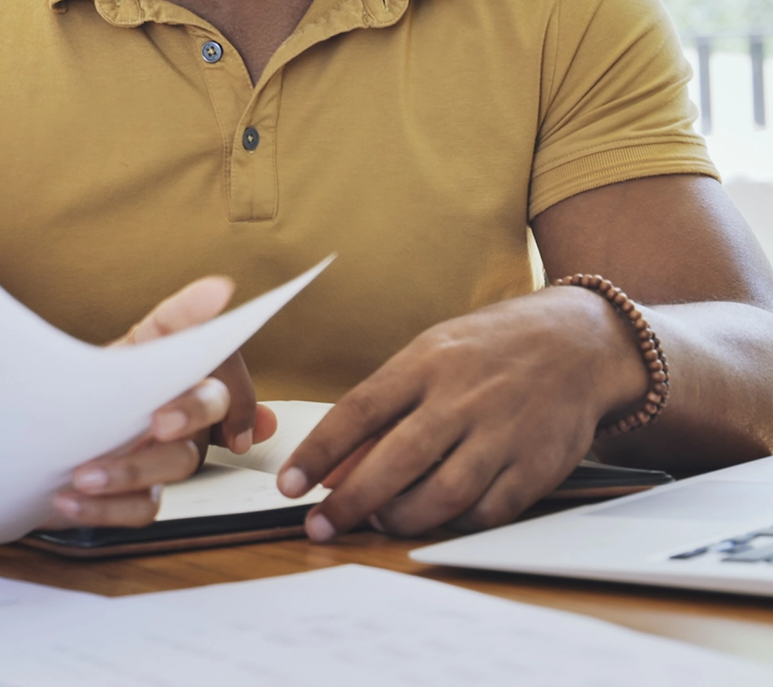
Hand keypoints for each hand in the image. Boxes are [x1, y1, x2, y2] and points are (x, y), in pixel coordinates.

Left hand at [49, 276, 278, 526]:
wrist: (39, 436)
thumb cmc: (90, 382)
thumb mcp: (127, 345)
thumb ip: (176, 320)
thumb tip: (221, 288)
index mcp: (184, 377)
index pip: (225, 376)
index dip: (239, 391)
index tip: (228, 395)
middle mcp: (185, 419)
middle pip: (208, 418)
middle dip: (189, 415)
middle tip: (158, 421)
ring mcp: (165, 460)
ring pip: (173, 466)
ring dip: (129, 471)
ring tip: (83, 472)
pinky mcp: (141, 497)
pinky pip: (139, 510)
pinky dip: (103, 508)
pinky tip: (67, 498)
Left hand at [276, 286, 650, 538]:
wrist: (578, 344)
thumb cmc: (486, 351)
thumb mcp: (427, 358)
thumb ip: (380, 413)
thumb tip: (330, 471)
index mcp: (425, 363)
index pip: (358, 411)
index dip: (319, 452)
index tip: (290, 485)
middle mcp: (462, 398)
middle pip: (397, 460)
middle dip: (351, 501)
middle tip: (321, 525)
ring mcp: (503, 433)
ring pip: (442, 495)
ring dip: (401, 518)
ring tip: (380, 520)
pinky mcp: (538, 467)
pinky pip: (488, 512)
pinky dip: (455, 524)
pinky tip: (438, 519)